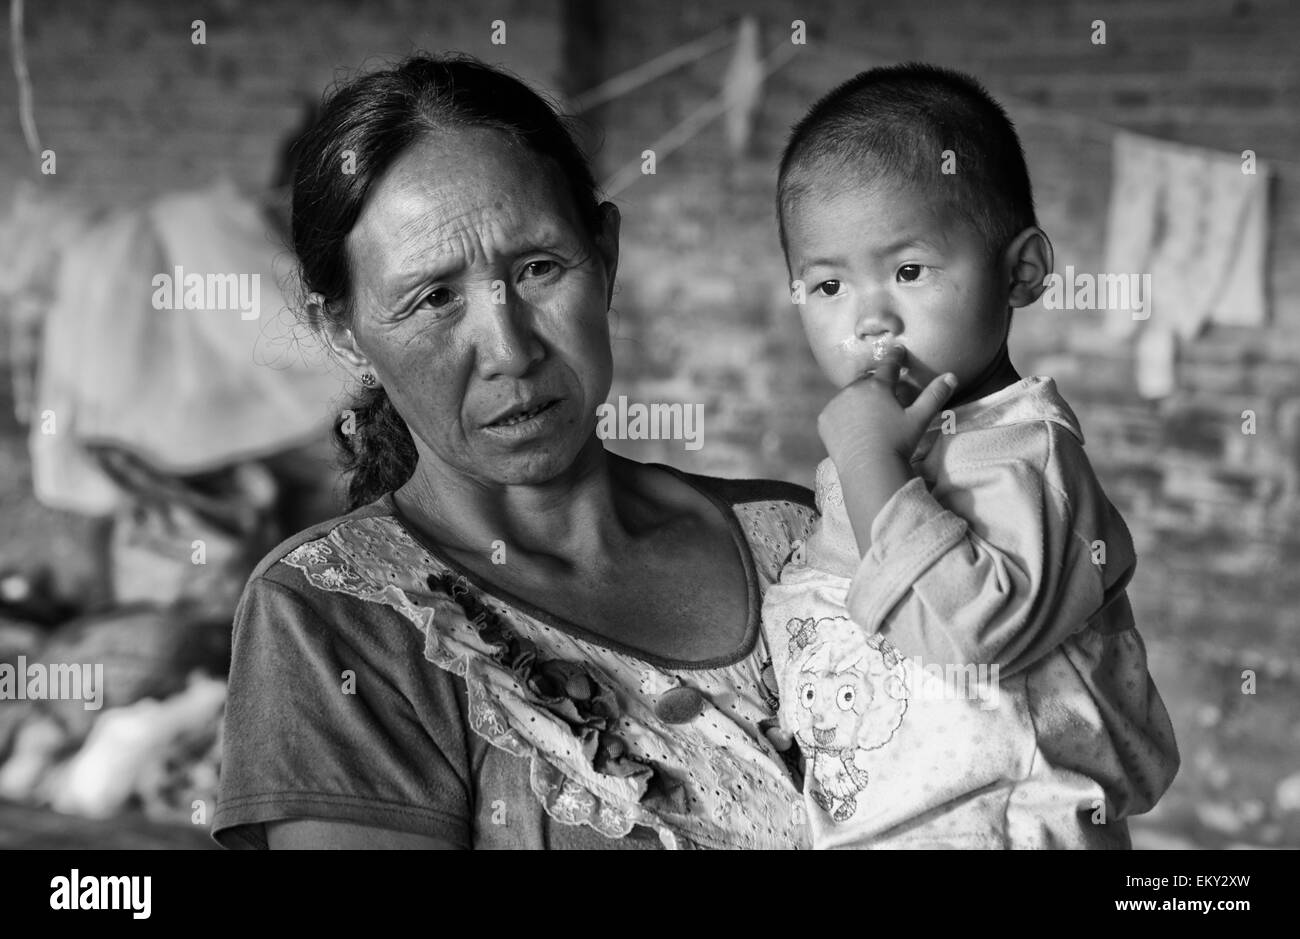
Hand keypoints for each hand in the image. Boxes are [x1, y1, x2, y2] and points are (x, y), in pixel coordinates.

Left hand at [817, 344, 957, 468]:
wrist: (868, 469)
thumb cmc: (898, 443)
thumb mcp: (919, 419)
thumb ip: (934, 396)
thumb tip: (951, 376)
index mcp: (878, 386)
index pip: (888, 365)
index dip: (895, 357)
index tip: (897, 349)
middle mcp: (854, 389)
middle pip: (866, 380)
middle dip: (874, 381)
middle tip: (880, 388)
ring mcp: (836, 404)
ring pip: (848, 395)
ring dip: (856, 398)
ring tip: (865, 412)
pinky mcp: (825, 420)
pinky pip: (835, 411)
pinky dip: (842, 414)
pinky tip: (851, 425)